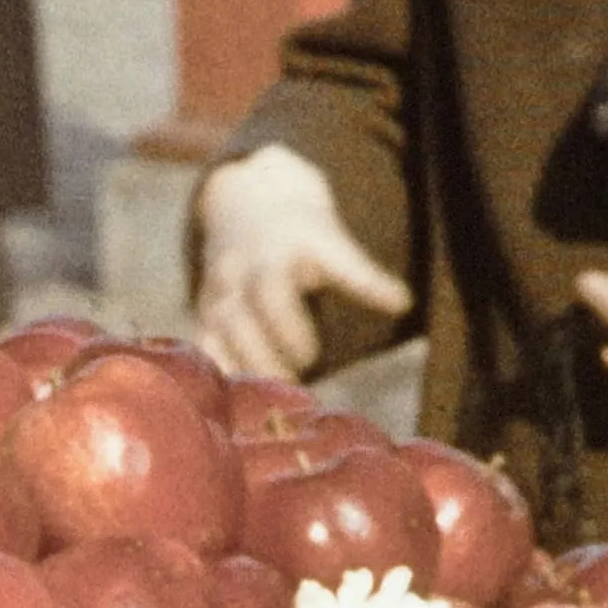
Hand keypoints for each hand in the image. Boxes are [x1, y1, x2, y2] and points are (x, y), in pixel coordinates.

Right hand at [183, 142, 406, 383]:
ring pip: (218, 339)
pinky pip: (204, 349)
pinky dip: (221, 374)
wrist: (249, 203)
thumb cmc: (302, 235)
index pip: (275, 294)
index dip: (291, 331)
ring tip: (274, 404)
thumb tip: (404, 303)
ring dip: (246, 373)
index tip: (311, 357)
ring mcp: (216, 296)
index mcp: (270, 257)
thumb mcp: (332, 245)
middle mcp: (237, 276)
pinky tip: (240, 403)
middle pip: (242, 323)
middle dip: (268, 357)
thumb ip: (363, 277)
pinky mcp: (203, 314)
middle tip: (297, 382)